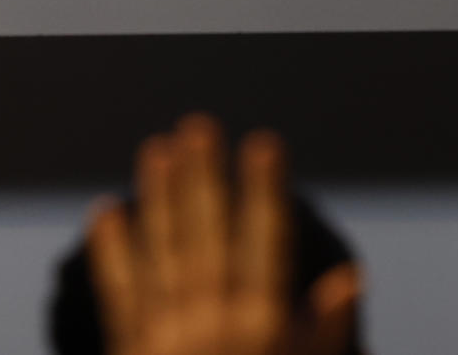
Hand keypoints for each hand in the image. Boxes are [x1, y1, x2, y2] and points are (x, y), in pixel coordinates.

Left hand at [90, 116, 361, 354]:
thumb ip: (326, 333)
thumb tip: (350, 276)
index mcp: (263, 330)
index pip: (265, 244)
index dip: (264, 191)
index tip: (263, 143)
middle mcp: (213, 328)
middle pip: (207, 236)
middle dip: (203, 177)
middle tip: (198, 125)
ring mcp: (168, 340)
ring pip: (161, 254)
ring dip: (158, 198)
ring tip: (156, 149)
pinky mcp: (133, 354)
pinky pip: (120, 296)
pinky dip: (112, 252)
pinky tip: (107, 211)